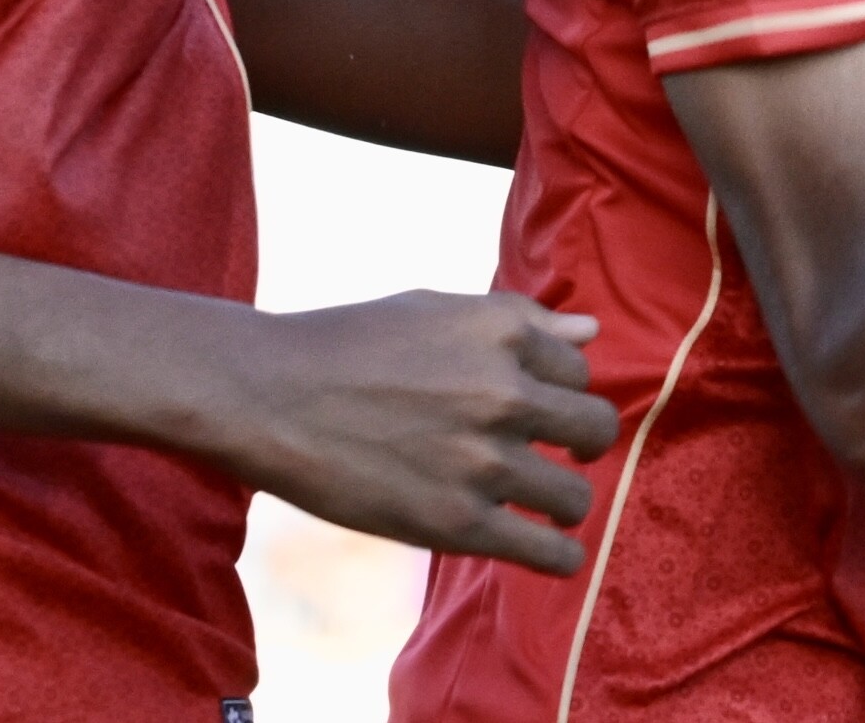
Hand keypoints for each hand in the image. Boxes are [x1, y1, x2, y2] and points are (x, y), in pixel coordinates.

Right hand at [205, 290, 622, 574]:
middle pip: (594, 429)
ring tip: (542, 504)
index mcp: (504, 332)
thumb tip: (589, 334)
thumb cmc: (350, 345)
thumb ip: (518, 322)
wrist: (270, 395)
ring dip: (565, 502)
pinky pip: (547, 550)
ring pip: (575, 496)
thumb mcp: (438, 310)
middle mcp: (504, 393)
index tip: (533, 407)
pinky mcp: (457, 523)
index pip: (579, 369)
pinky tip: (552, 550)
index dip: (557, 389)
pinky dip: (559, 555)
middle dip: (582, 444)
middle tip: (556, 456)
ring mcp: (483, 461)